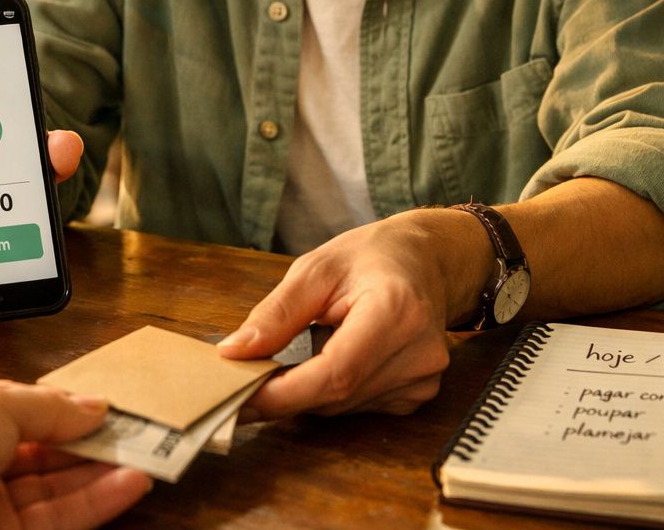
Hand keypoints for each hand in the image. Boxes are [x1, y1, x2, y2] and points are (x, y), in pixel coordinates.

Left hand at [0, 379, 151, 528]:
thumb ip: (50, 407)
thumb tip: (92, 406)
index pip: (18, 416)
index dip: (60, 412)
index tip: (102, 409)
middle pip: (42, 456)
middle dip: (88, 444)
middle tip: (135, 432)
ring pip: (56, 491)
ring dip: (102, 473)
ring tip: (146, 456)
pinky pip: (62, 520)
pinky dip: (99, 501)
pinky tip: (131, 481)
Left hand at [217, 211, 482, 416]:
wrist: (428, 260)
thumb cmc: (373, 256)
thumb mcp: (316, 268)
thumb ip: (276, 313)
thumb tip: (235, 352)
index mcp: (396, 311)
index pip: (336, 373)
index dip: (284, 393)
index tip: (239, 396)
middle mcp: (418, 352)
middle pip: (337, 395)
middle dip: (284, 393)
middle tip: (244, 379)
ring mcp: (423, 378)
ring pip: (344, 407)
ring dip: (307, 392)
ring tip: (292, 356)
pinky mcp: (419, 393)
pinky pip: (359, 406)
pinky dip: (332, 391)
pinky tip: (330, 358)